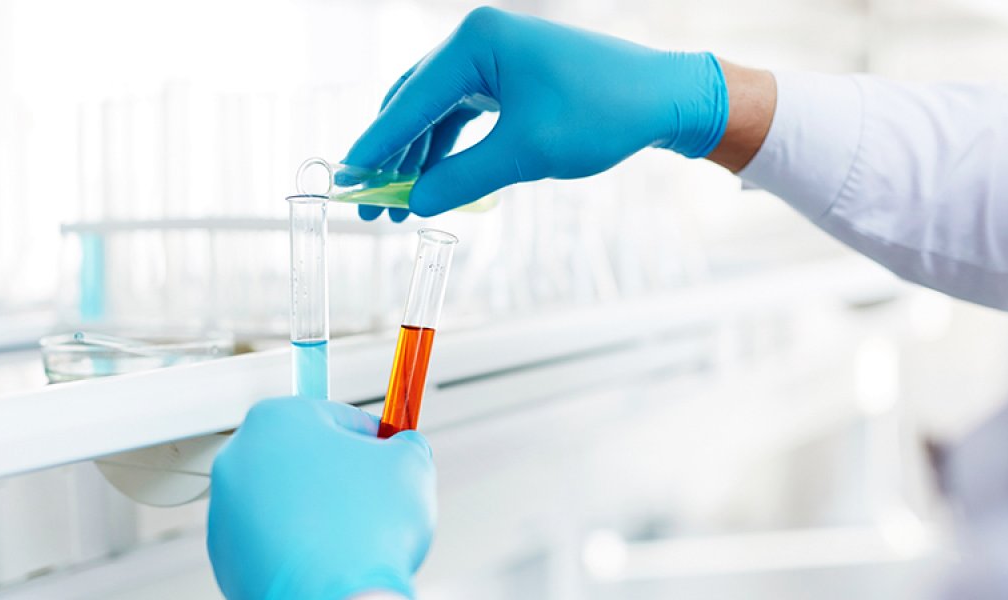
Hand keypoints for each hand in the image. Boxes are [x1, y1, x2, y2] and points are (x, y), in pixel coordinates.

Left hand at [207, 397, 435, 599]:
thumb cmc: (366, 531)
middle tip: (373, 498)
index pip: (338, 417)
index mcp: (276, 419)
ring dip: (318, 509)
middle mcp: (239, 459)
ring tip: (351, 533)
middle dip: (341, 474)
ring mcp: (226, 510)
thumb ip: (407, 444)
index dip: (373, 440)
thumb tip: (406, 448)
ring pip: (287, 499)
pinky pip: (273, 538)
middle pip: (306, 457)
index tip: (387, 455)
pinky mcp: (226, 556)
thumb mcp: (410, 465)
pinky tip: (327, 556)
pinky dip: (298, 544)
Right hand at [344, 6, 728, 220]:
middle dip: (391, 155)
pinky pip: (461, 114)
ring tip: (396, 205)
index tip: (346, 178)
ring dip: (416, 156)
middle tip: (367, 201)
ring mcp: (491, 57)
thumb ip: (463, 179)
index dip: (375, 145)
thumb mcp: (526, 154)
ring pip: (435, 111)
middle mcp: (476, 41)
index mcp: (475, 42)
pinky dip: (445, 148)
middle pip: (413, 102)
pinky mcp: (507, 76)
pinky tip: (431, 182)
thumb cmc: (601, 114)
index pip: (409, 100)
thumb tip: (415, 203)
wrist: (661, 97)